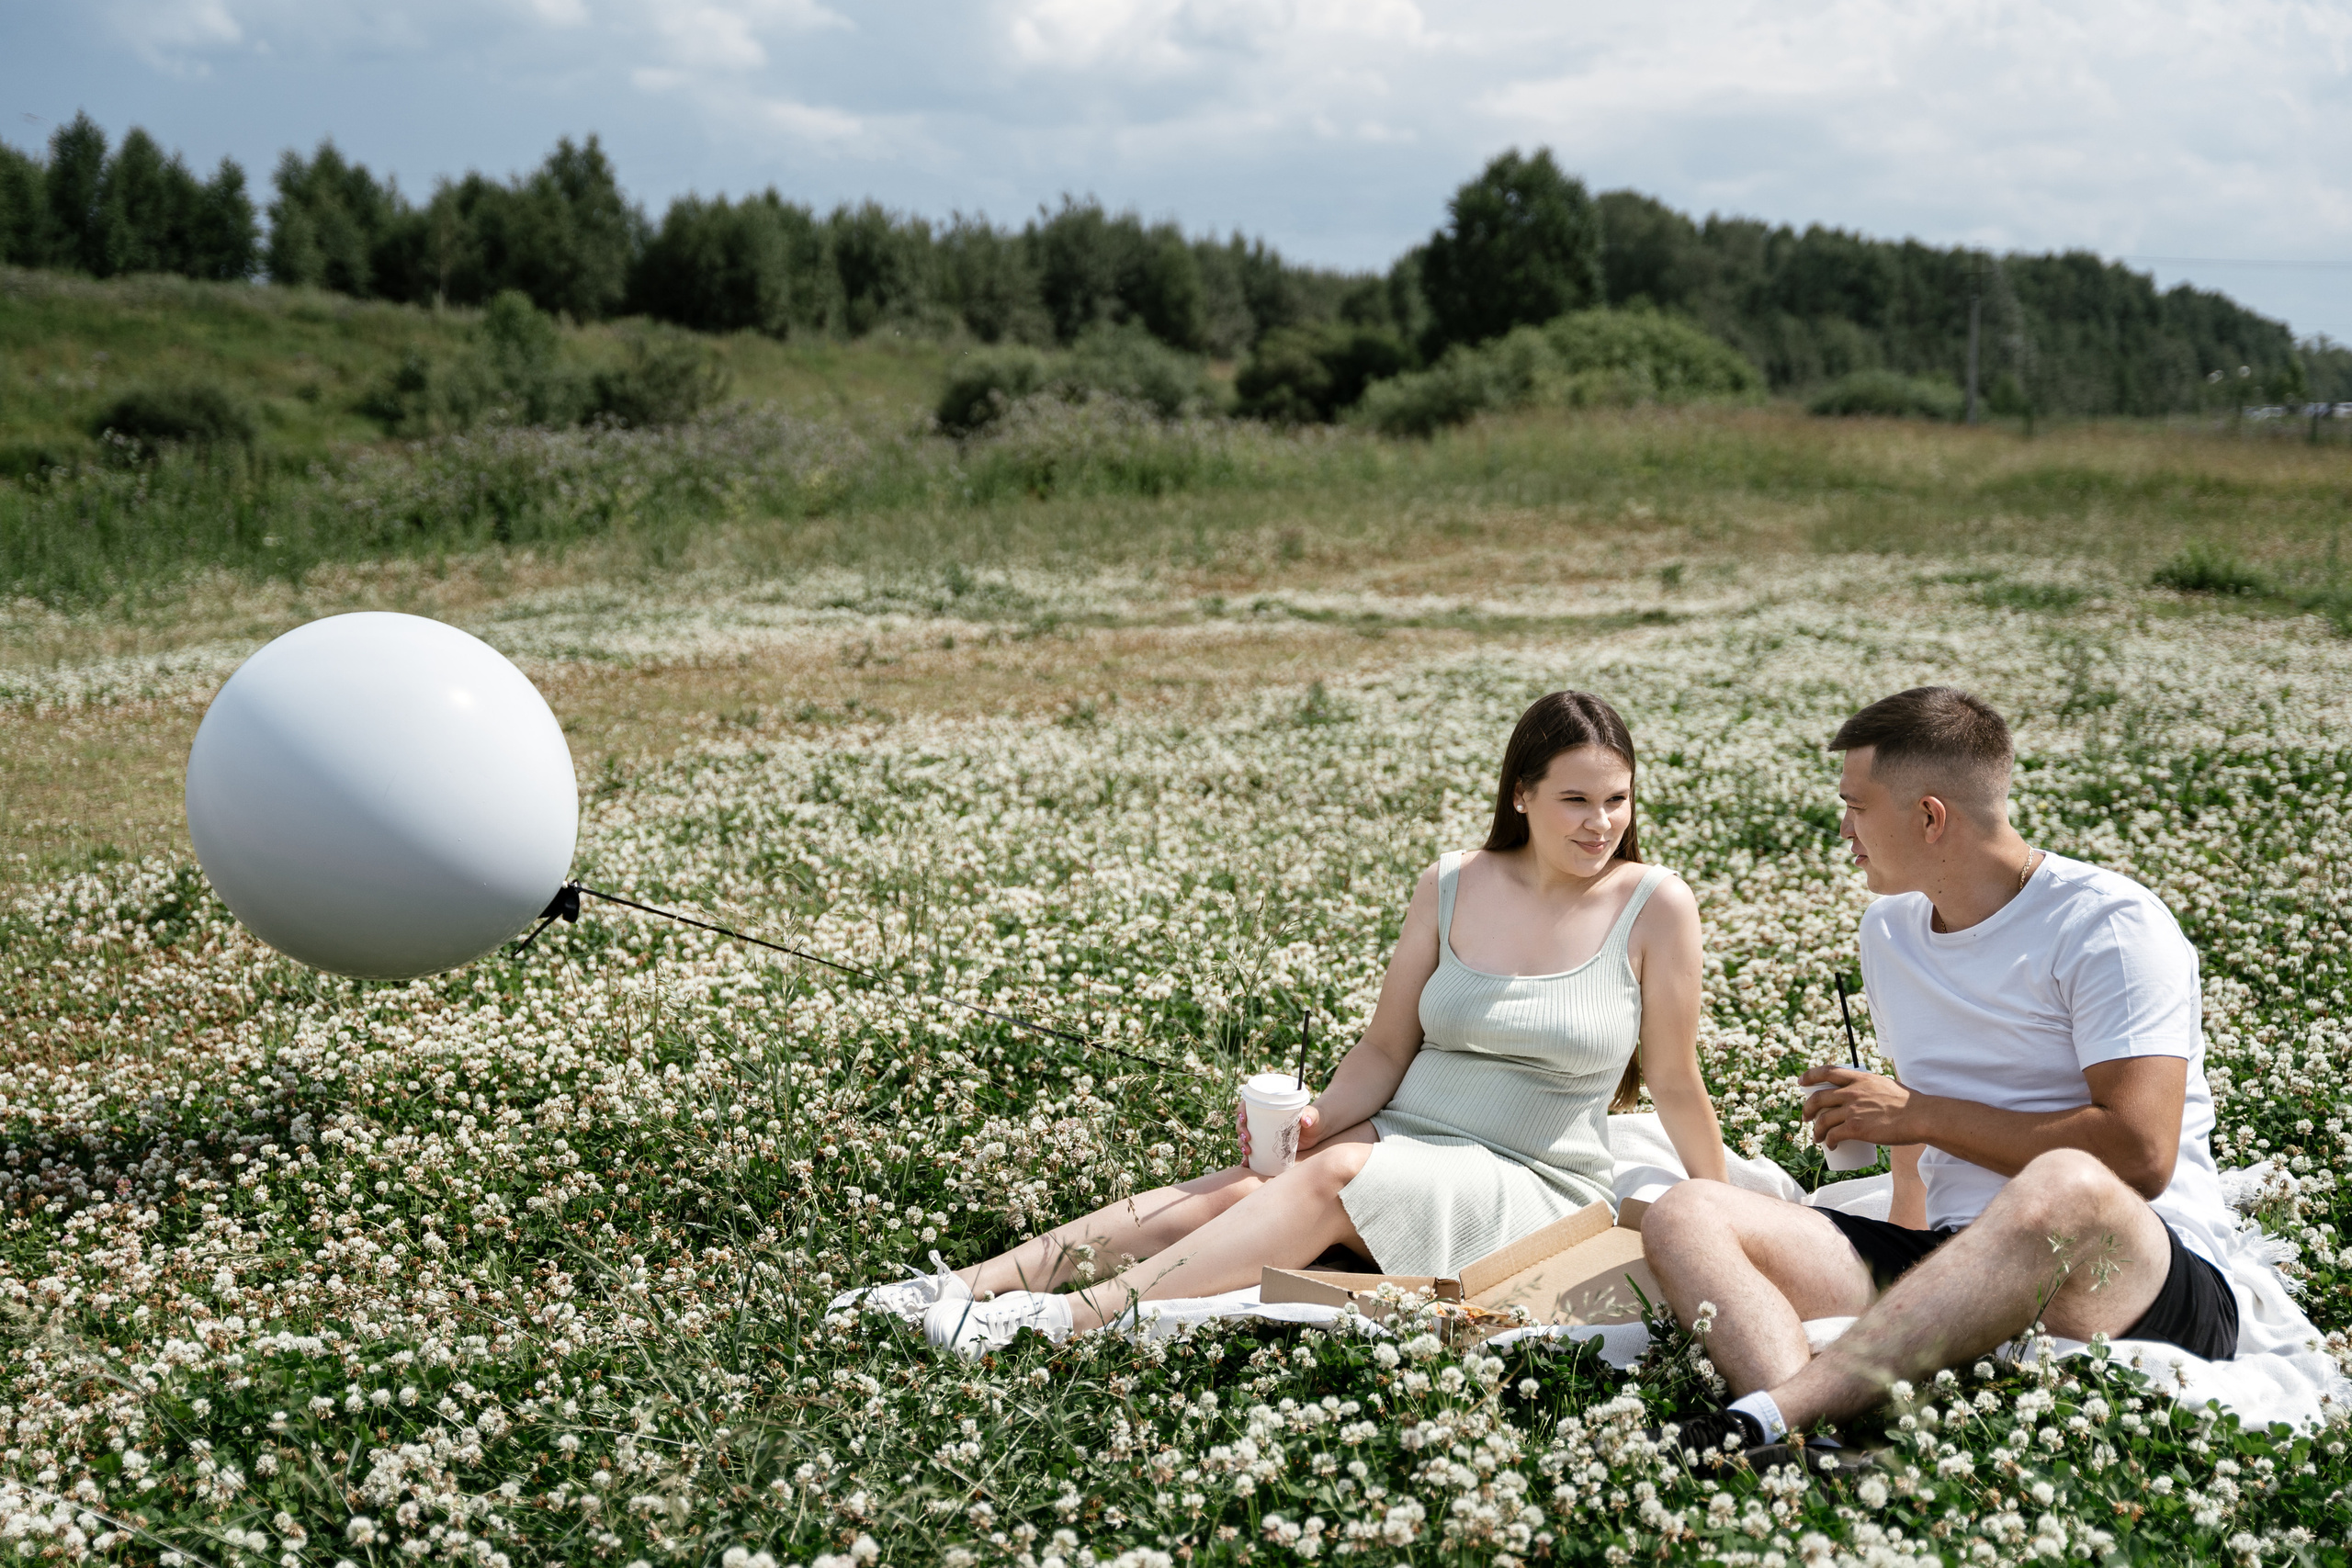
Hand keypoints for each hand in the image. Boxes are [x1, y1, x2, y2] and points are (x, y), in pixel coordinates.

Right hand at [1237, 1102, 1322, 1163]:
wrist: (1316, 1133)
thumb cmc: (1314, 1119)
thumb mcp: (1313, 1116)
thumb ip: (1310, 1115)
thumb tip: (1306, 1120)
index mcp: (1268, 1106)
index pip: (1248, 1105)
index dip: (1241, 1110)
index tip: (1244, 1118)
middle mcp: (1262, 1119)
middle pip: (1243, 1122)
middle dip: (1241, 1130)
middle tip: (1248, 1138)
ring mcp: (1262, 1134)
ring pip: (1244, 1137)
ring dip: (1241, 1144)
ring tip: (1247, 1152)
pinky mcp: (1266, 1147)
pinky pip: (1252, 1152)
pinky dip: (1247, 1158)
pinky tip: (1246, 1163)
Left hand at [1800, 1065, 1924, 1148]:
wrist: (1919, 1117)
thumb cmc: (1908, 1103)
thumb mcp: (1886, 1084)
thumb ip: (1873, 1086)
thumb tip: (1868, 1091)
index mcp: (1859, 1079)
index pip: (1827, 1072)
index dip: (1810, 1076)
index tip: (1801, 1082)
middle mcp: (1852, 1092)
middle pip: (1818, 1098)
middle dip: (1808, 1109)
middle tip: (1807, 1117)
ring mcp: (1852, 1110)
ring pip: (1823, 1120)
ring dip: (1816, 1131)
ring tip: (1817, 1138)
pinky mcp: (1856, 1128)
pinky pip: (1833, 1135)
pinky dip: (1828, 1141)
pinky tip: (1829, 1146)